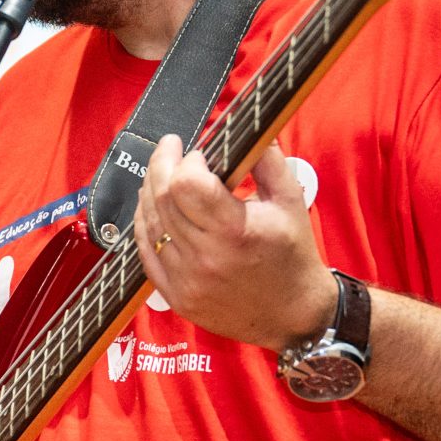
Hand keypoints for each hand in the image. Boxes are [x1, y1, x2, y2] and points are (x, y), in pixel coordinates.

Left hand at [131, 136, 336, 350]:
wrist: (294, 314)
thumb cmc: (293, 254)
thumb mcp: (290, 200)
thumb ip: (266, 158)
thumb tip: (241, 126)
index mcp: (235, 232)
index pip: (186, 185)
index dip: (185, 160)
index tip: (196, 151)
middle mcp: (207, 258)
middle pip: (161, 199)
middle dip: (162, 165)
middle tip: (170, 149)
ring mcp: (187, 281)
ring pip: (149, 223)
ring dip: (150, 191)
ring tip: (162, 175)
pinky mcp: (177, 296)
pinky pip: (146, 252)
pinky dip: (145, 225)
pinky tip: (154, 209)